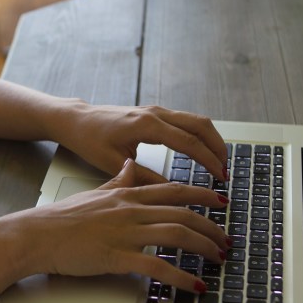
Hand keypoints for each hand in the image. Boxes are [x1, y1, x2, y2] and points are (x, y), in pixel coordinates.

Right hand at [1, 159, 229, 292]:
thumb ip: (118, 180)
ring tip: (219, 259)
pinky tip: (195, 286)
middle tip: (227, 239)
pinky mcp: (117, 257)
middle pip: (183, 214)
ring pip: (177, 236)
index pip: (174, 190)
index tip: (221, 201)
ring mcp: (125, 233)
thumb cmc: (62, 218)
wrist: (36, 234)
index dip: (202, 195)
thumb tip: (130, 166)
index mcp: (127, 194)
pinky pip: (157, 267)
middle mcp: (131, 210)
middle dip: (211, 226)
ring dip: (204, 248)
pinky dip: (181, 277)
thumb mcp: (95, 191)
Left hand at [53, 102, 229, 182]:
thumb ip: (142, 177)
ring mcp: (156, 110)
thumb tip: (170, 192)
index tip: (220, 177)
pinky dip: (200, 135)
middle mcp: (155, 113)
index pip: (188, 142)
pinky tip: (203, 151)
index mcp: (146, 125)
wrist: (76, 120)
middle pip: (200, 125)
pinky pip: (186, 121)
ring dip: (212, 140)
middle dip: (218, 147)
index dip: (208, 160)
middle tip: (226, 171)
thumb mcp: (112, 163)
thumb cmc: (88, 139)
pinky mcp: (155, 113)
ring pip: (196, 120)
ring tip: (220, 163)